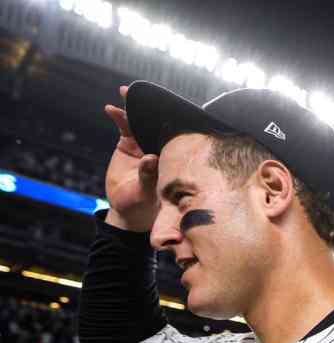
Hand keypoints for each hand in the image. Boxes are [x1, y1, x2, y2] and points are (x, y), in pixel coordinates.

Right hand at [102, 85, 158, 232]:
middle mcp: (160, 148)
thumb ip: (147, 175)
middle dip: (151, 107)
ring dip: (132, 107)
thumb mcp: (144, 192)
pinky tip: (110, 109)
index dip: (169, 120)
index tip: (166, 106)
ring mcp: (144, 145)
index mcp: (170, 158)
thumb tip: (150, 159)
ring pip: (140, 122)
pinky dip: (118, 117)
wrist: (127, 210)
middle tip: (145, 91)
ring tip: (125, 92)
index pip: (173, 135)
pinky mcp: (128, 145)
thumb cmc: (142, 204)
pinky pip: (124, 127)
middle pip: (157, 124)